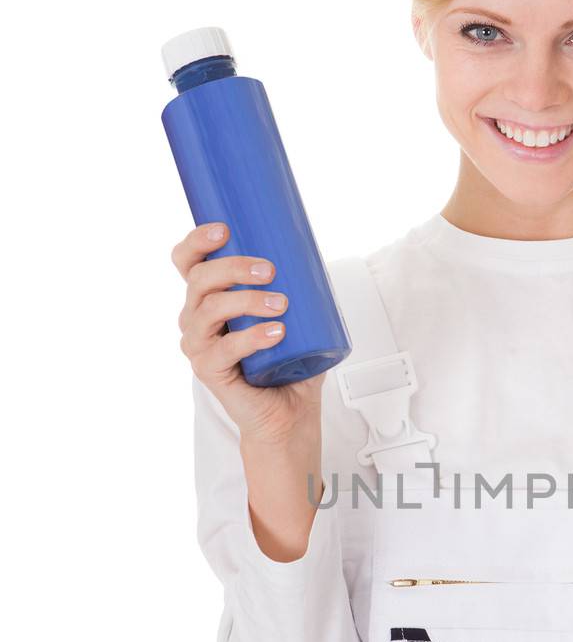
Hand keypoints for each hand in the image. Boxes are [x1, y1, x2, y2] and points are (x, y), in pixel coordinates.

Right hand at [172, 221, 325, 448]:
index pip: (188, 262)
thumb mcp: (293, 314)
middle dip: (232, 267)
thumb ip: (298, 287)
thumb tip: (315, 255)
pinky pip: (223, 350)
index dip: (197, 241)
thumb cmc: (288, 361)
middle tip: (269, 270)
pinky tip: (276, 332)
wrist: (289, 412)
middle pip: (198, 279)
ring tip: (281, 304)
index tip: (223, 229)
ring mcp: (199, 345)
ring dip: (246, 301)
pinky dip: (251, 338)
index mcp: (208, 298)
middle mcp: (195, 318)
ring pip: (209, 310)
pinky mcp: (208, 371)